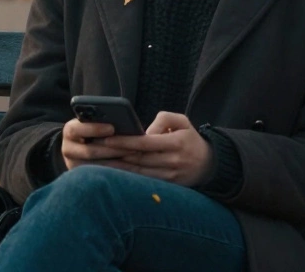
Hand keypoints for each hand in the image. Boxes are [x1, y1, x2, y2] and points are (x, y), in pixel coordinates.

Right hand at [60, 117, 130, 170]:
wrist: (81, 148)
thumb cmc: (94, 130)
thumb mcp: (94, 122)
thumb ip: (102, 119)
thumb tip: (117, 122)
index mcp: (70, 131)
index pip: (77, 129)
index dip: (95, 129)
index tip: (112, 128)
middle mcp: (68, 149)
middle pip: (90, 151)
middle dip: (113, 149)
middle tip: (133, 147)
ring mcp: (74, 166)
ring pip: (97, 167)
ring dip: (118, 163)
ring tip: (135, 158)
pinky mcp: (84, 178)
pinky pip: (101, 177)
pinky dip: (117, 172)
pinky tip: (131, 169)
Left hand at [99, 112, 214, 187]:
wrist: (210, 165)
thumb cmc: (190, 138)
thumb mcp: (183, 121)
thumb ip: (164, 119)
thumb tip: (145, 131)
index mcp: (176, 143)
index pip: (145, 143)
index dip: (125, 142)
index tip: (106, 140)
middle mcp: (173, 161)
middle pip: (138, 159)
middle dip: (115, 155)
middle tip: (94, 151)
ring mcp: (170, 176)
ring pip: (138, 173)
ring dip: (117, 169)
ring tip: (97, 164)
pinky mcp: (167, 187)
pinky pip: (143, 182)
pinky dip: (127, 179)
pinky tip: (111, 175)